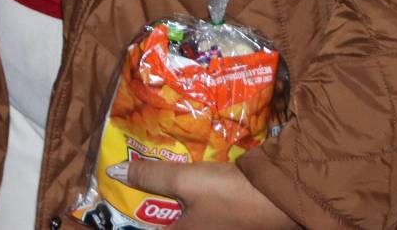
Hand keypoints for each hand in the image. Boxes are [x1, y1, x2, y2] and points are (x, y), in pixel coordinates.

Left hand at [124, 158, 294, 228]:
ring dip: (167, 206)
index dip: (129, 218)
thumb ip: (149, 176)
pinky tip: (184, 190)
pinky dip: (185, 206)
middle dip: (148, 206)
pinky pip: (195, 217)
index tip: (118, 199)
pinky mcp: (226, 226)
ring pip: (180, 220)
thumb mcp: (186, 180)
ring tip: (153, 183)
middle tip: (132, 185)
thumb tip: (114, 172)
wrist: (282, 197)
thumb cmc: (231, 194)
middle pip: (164, 223)